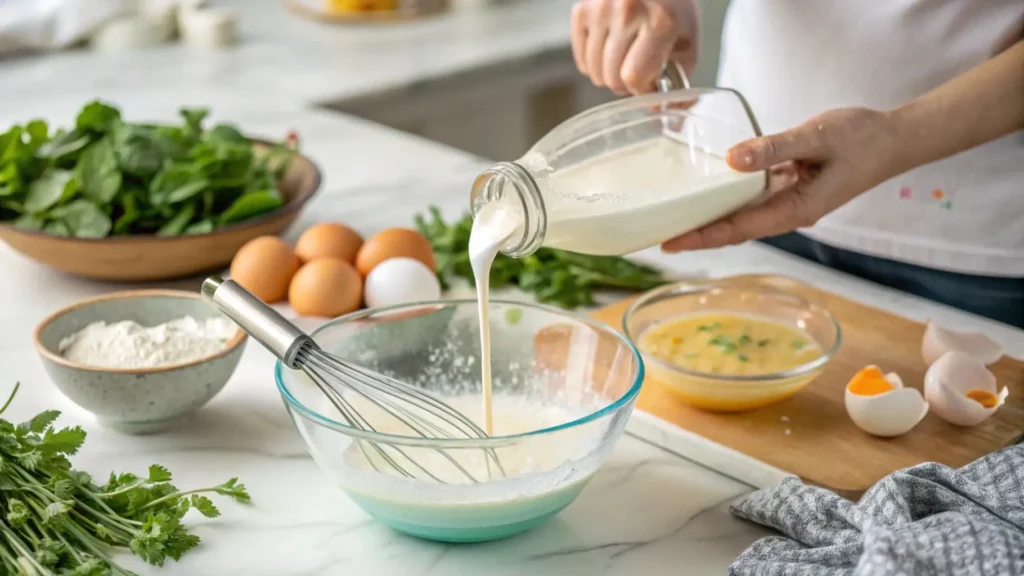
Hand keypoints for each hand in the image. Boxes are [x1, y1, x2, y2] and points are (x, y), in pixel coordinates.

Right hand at [571, 0, 698, 95]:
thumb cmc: (672, 12)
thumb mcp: (687, 44)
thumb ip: (678, 84)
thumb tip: (666, 120)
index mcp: (659, 21)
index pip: (634, 77)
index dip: (642, 89)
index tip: (650, 83)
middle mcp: (626, 11)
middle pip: (611, 78)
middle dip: (625, 84)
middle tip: (637, 71)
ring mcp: (600, 9)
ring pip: (593, 72)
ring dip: (608, 75)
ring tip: (624, 59)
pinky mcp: (582, 10)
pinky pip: (581, 59)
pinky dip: (593, 64)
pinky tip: (609, 51)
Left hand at [662, 108, 903, 251]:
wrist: (894, 139)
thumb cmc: (862, 137)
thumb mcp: (817, 136)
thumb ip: (774, 148)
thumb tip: (733, 159)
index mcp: (797, 208)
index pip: (740, 228)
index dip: (704, 236)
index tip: (672, 241)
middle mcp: (790, 212)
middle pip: (735, 229)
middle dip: (699, 235)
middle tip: (660, 236)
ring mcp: (790, 202)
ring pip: (742, 216)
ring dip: (711, 219)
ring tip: (675, 219)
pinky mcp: (791, 188)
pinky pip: (753, 199)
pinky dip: (729, 199)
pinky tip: (708, 193)